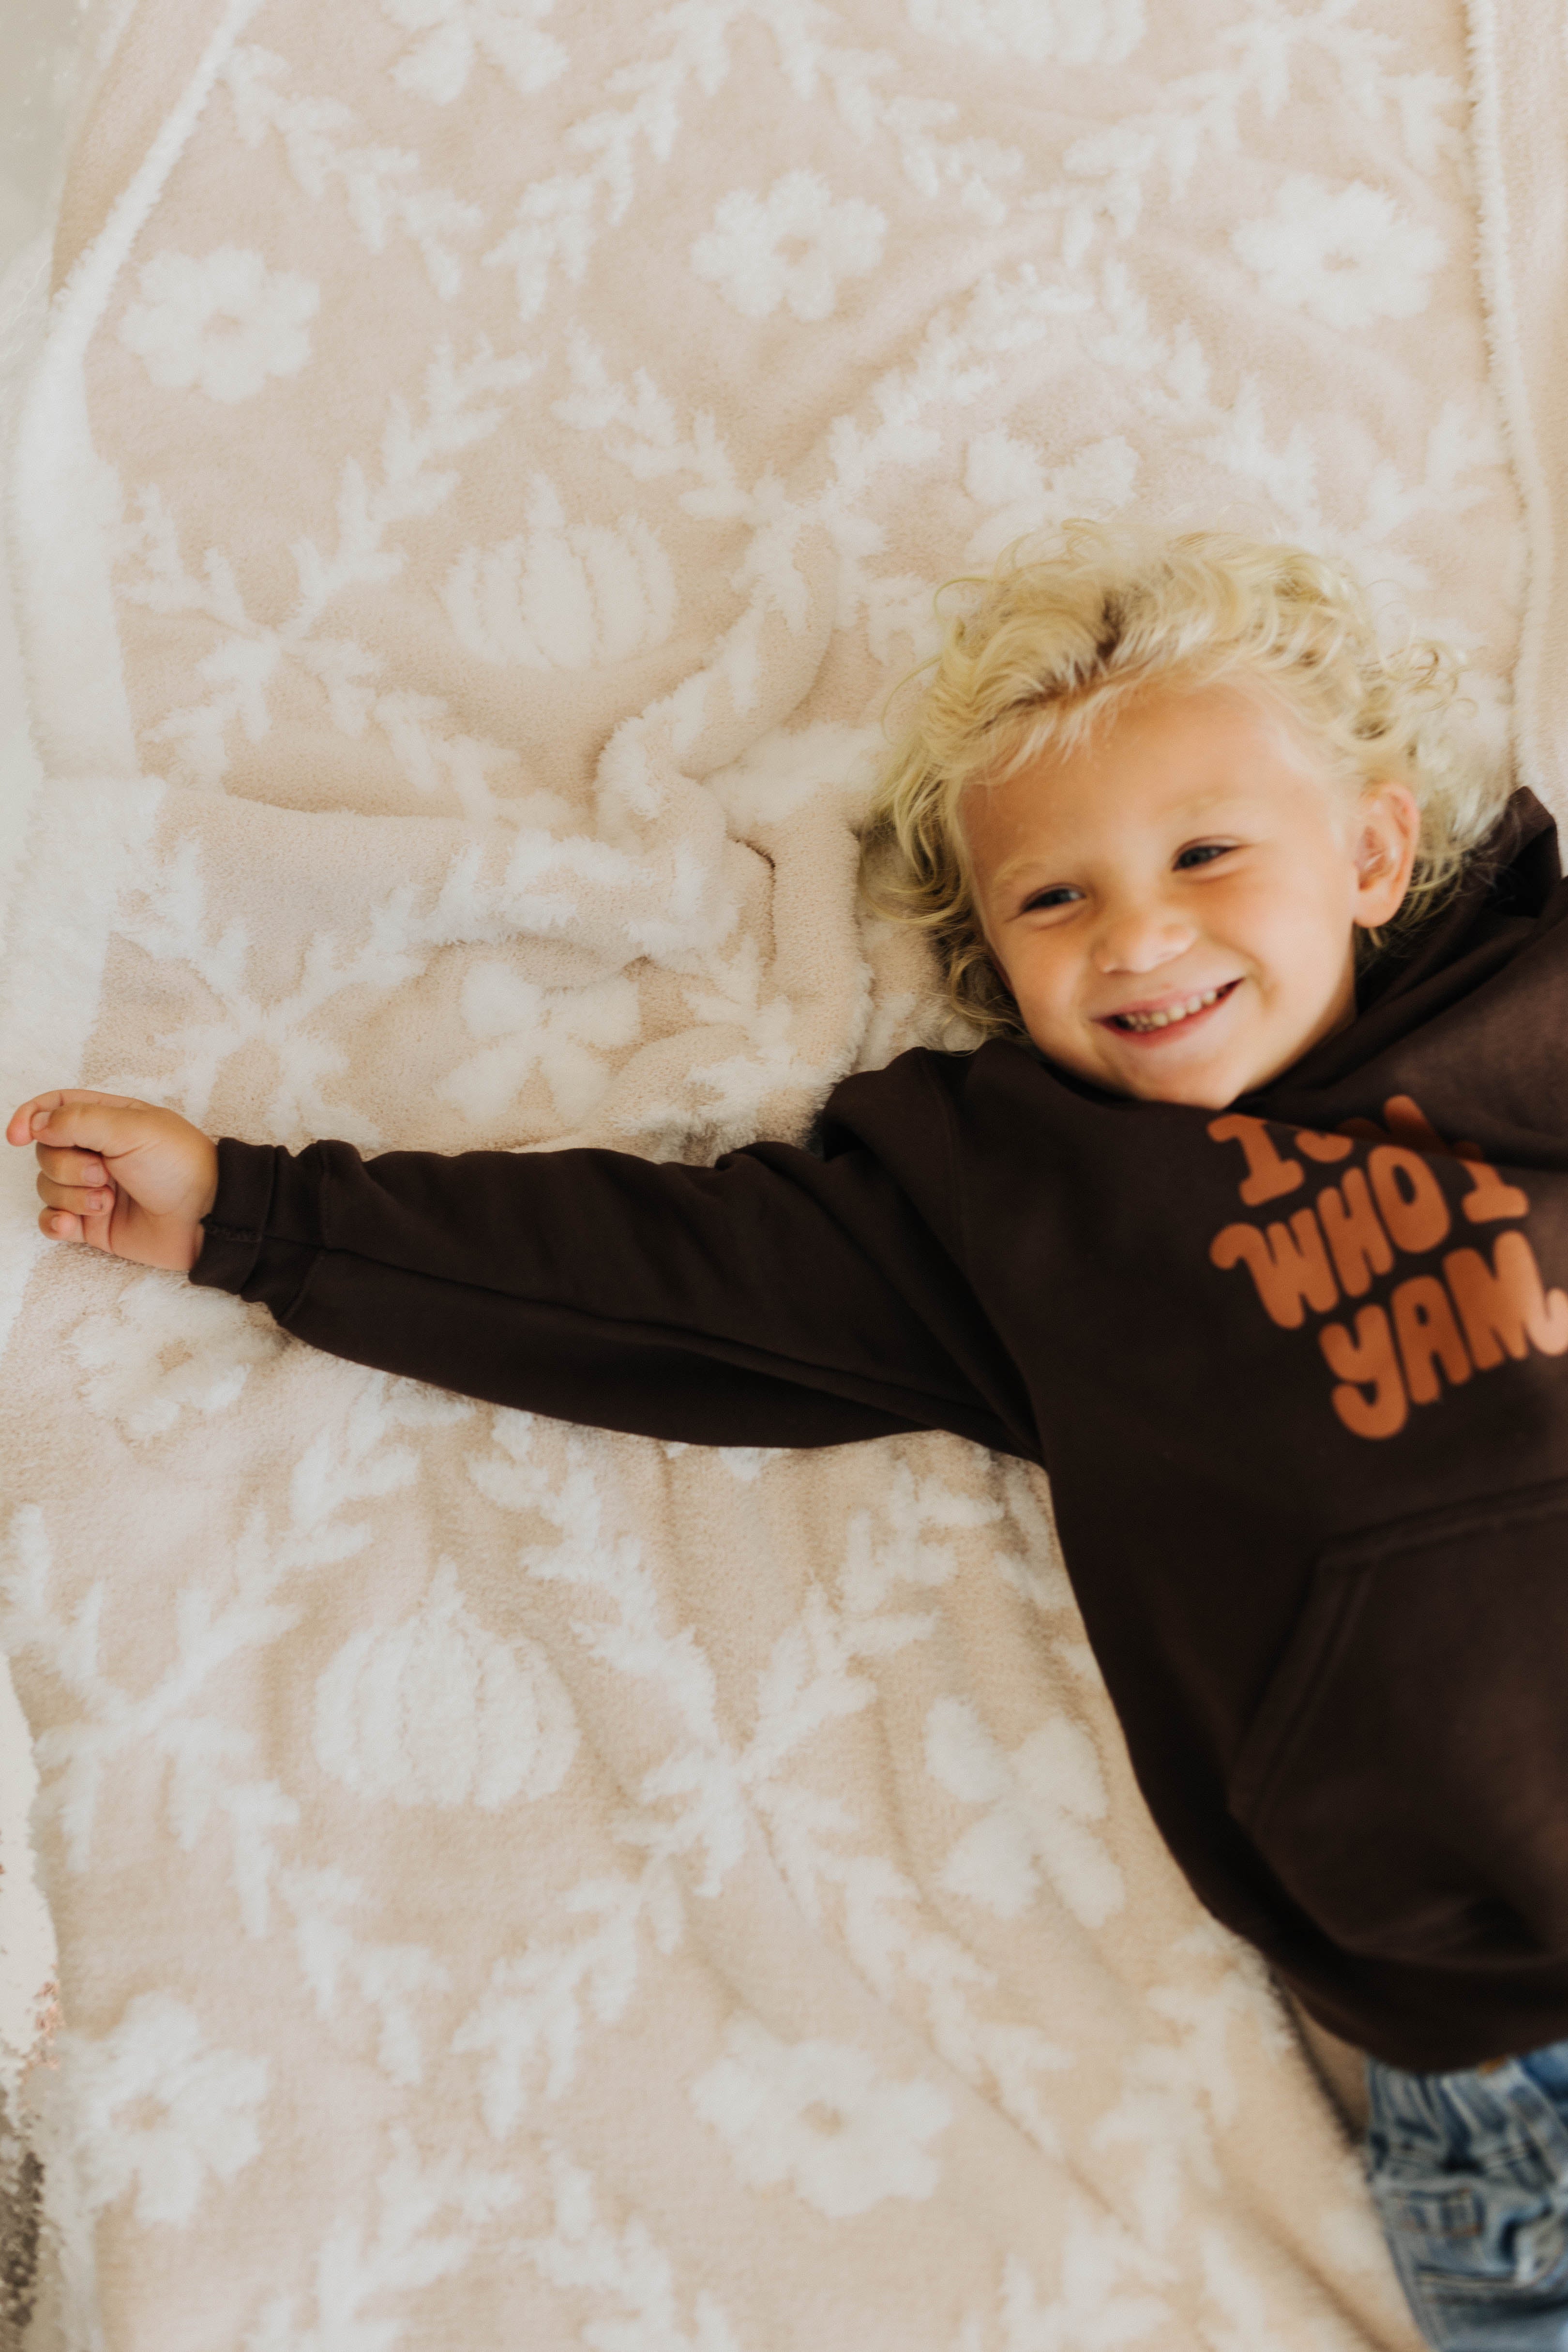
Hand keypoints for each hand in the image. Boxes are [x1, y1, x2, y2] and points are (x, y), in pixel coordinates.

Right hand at [6, 1090, 219, 1272]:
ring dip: (71, 1196)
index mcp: (107, 1119)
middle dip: (66, 1166)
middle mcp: (96, 1152)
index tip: (17, 1135)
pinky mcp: (92, 1224)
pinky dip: (56, 1223)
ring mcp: (93, 1189)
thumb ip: (78, 1120)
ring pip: (46, 1187)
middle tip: (105, 1175)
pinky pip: (52, 1221)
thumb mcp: (132, 1128)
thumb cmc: (180, 1165)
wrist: (208, 1218)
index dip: (29, 1117)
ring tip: (108, 1202)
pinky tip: (74, 1226)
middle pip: (46, 1151)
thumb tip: (36, 1123)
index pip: (53, 1108)